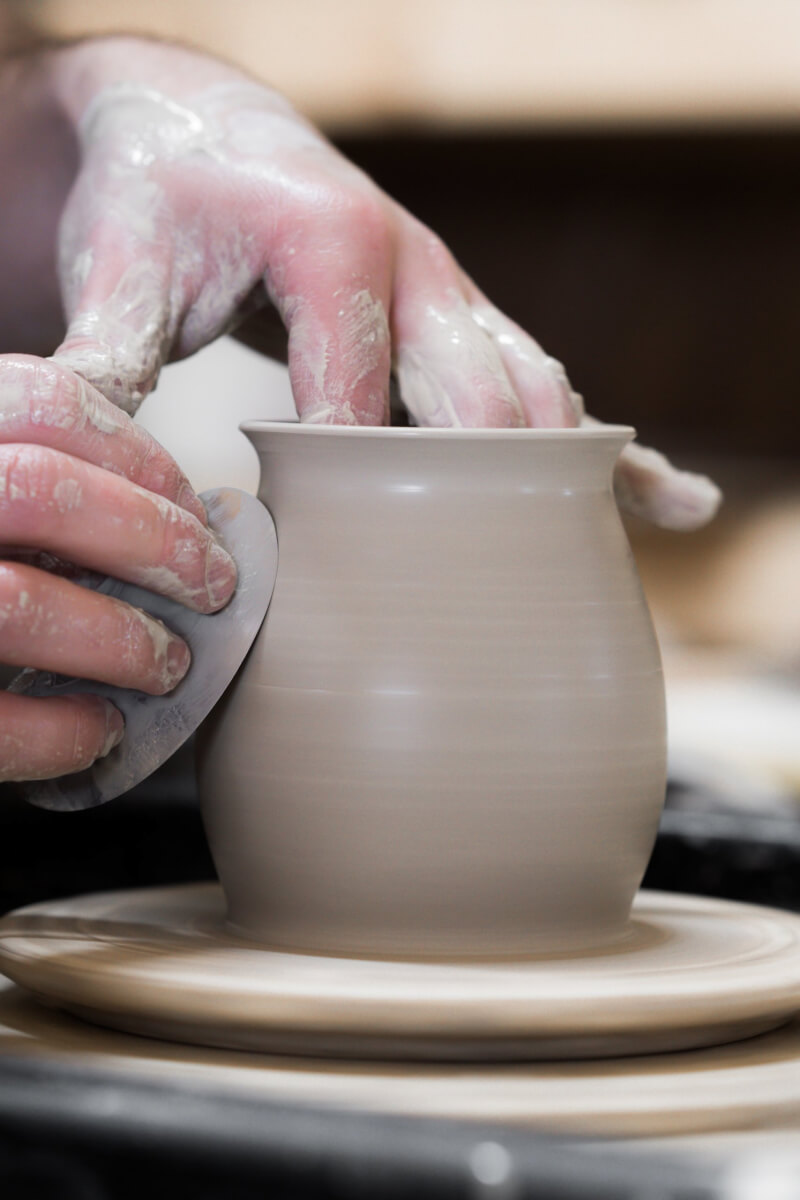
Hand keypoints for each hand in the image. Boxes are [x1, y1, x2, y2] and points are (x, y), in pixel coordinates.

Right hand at [0, 355, 236, 780]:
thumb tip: (170, 511)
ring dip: (118, 640)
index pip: (41, 403)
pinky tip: (99, 729)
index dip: (139, 455)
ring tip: (165, 664)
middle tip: (211, 587)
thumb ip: (35, 472)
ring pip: (14, 603)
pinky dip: (60, 732)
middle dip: (153, 541)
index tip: (191, 507)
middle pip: (39, 491)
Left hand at [42, 37, 717, 530]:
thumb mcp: (121, 269)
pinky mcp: (466, 322)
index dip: (350, 490)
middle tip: (473, 589)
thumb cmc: (159, 198)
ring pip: (534, 395)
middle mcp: (418, 266)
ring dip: (564, 477)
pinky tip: (673, 502)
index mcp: (333, 245)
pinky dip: (616, 451)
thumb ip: (106, 359)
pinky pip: (556, 388)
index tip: (337, 570)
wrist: (200, 126)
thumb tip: (88, 464)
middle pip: (479, 400)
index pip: (357, 397)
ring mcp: (454, 296)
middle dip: (476, 495)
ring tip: (596, 565)